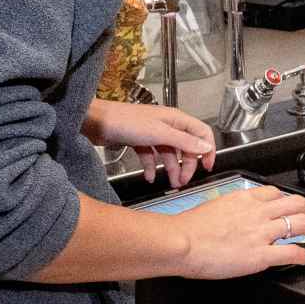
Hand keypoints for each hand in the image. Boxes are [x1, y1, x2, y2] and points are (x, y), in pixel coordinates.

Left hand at [82, 101, 216, 187]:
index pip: (201, 133)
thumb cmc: (127, 122)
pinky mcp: (140, 141)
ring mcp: (153, 133)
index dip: (207, 150)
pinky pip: (151, 156)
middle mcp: (167, 126)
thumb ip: (184, 142)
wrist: (96, 121)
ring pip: (168, 154)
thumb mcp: (160, 133)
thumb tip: (206, 147)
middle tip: (183, 181)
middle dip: (186, 165)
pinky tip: (148, 177)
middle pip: (185, 147)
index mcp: (176, 120)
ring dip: (170, 169)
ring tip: (170, 184)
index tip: (207, 167)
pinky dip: (151, 167)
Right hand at [171, 185, 304, 278]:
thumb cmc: (189, 228)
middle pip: (297, 203)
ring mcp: (262, 233)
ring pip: (301, 223)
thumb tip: (235, 216)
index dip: (287, 200)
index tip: (289, 206)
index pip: (276, 192)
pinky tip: (303, 257)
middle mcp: (258, 212)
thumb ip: (231, 208)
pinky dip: (303, 255)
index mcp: (245, 198)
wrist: (181, 242)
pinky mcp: (261, 255)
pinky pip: (292, 252)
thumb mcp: (214, 206)